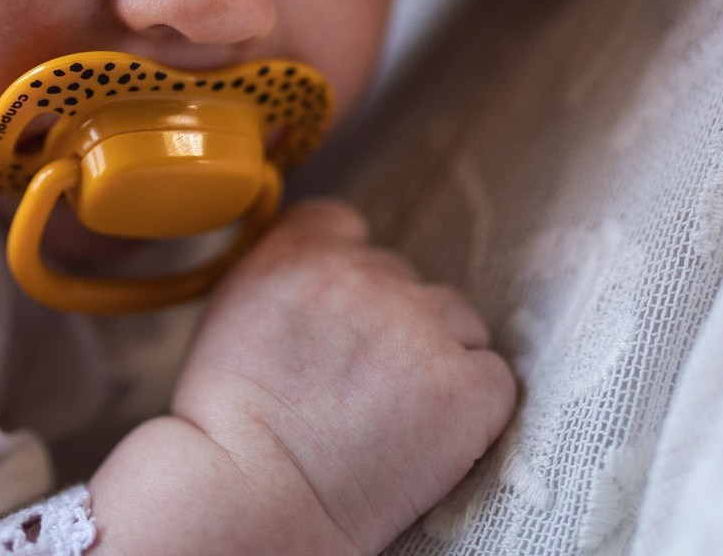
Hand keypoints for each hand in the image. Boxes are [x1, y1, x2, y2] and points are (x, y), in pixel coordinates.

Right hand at [89, 201, 514, 555]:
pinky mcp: (466, 382)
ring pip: (457, 321)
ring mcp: (421, 323)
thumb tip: (326, 260)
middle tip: (357, 386)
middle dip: (392, 325)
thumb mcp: (233, 303)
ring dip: (436, 358)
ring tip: (391, 415)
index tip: (339, 319)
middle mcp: (366, 270)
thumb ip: (282, 262)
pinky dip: (471, 407)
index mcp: (302, 246)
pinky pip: (491, 377)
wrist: (252, 497)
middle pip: (405, 279)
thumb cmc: (231, 419)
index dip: (348, 276)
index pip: (348, 226)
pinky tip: (428, 436)